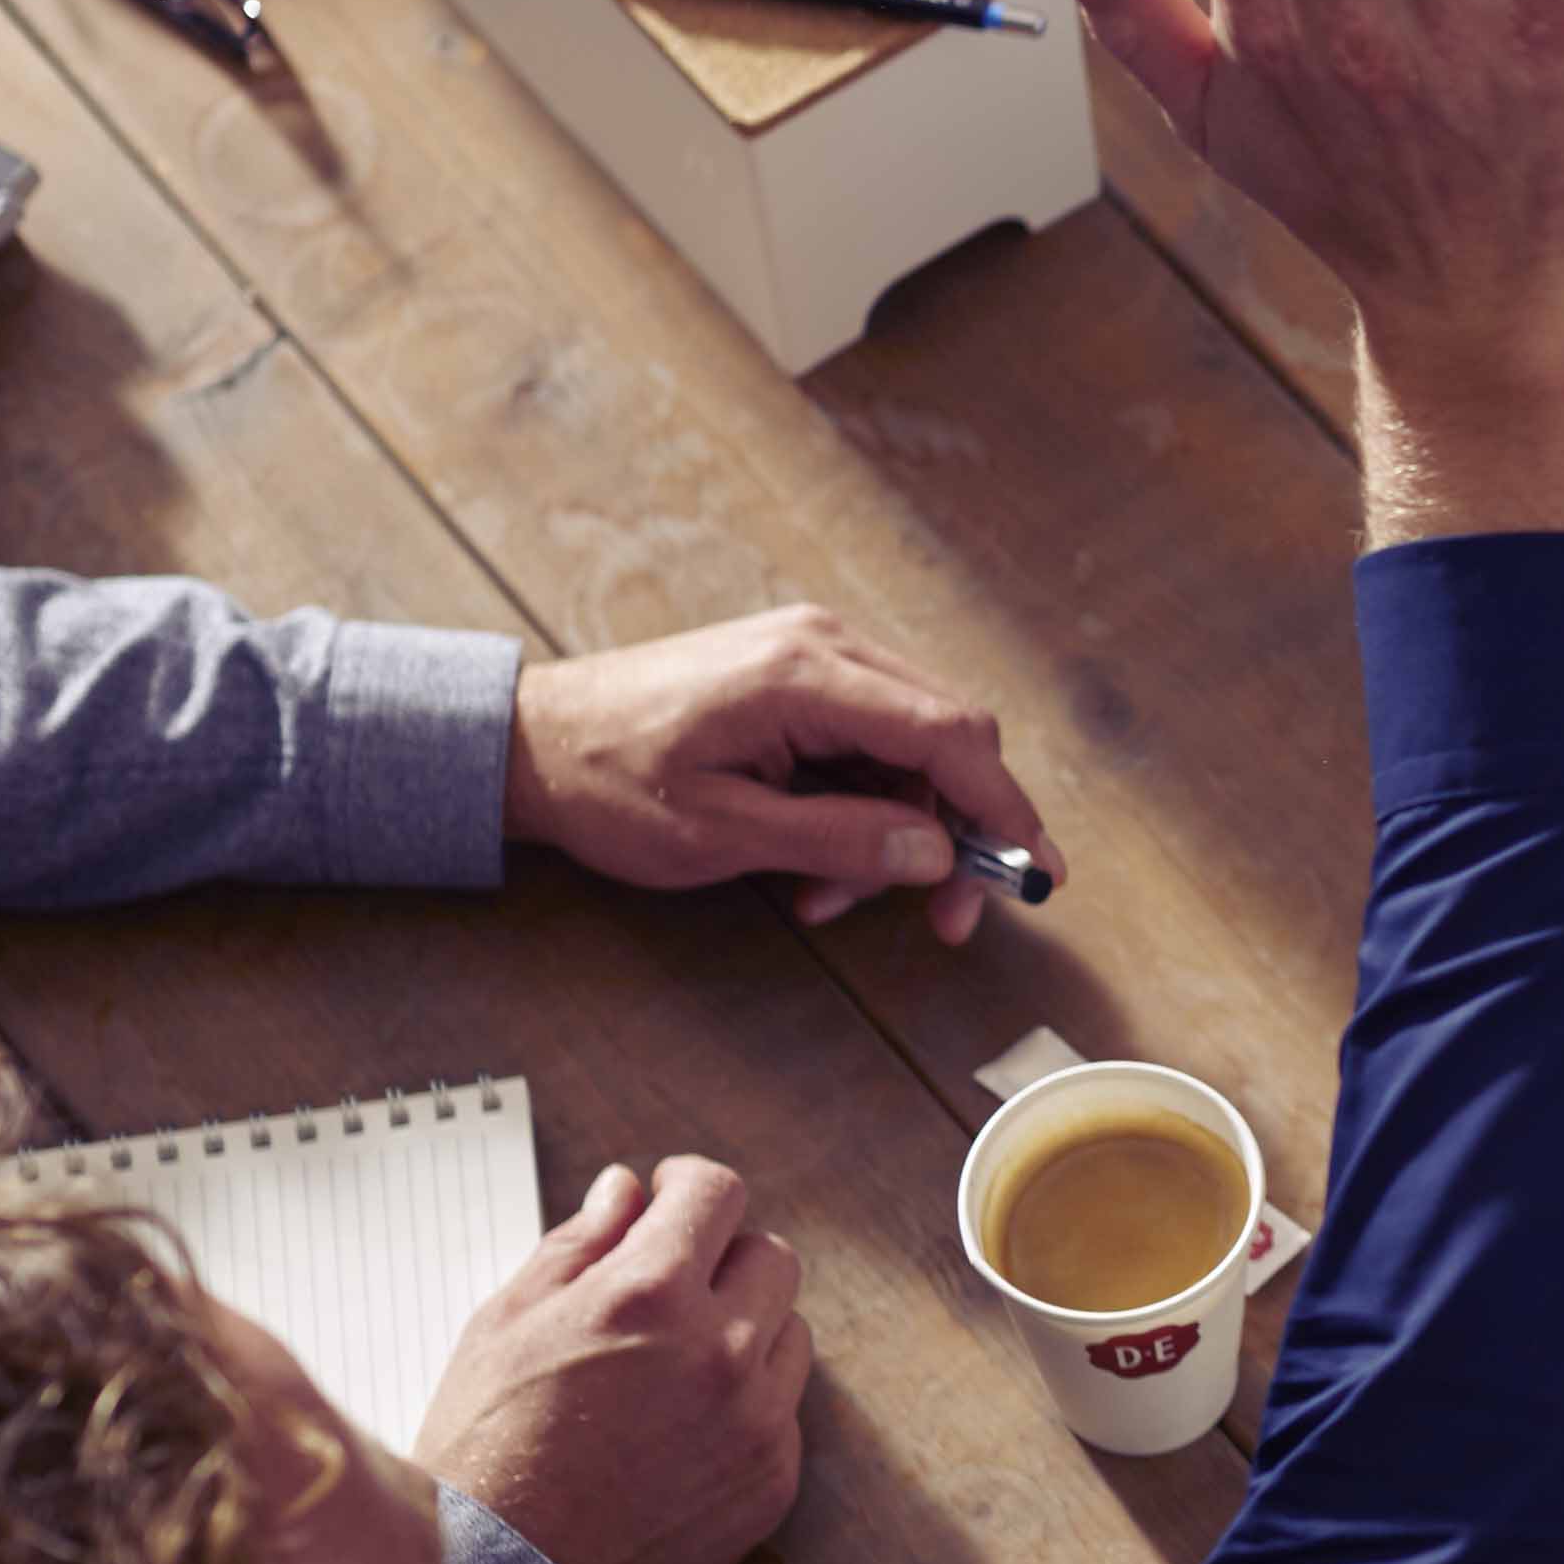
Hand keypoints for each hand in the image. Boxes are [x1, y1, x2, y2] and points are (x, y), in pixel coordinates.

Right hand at [415, 1158, 807, 1563]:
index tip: (669, 1202)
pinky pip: (784, 1411)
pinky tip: (677, 1434)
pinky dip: (745, 1405)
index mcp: (649, 1295)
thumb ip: (579, 1245)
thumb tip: (628, 1189)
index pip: (718, 1194)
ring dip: (742, 1331)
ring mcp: (757, 1421)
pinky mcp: (773, 1482)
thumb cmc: (484, 1449)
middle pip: (770, 1258)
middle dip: (720, 1259)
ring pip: (788, 1333)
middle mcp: (720, 1351)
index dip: (687, 1188)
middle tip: (665, 1291)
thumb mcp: (507, 1323)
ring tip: (665, 1371)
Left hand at [508, 608, 1055, 943]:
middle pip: (950, 737)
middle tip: (944, 917)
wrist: (529, 739)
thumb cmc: (606, 782)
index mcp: (806, 675)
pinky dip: (867, 808)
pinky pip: (873, 743)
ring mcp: (815, 655)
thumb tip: (936, 856)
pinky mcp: (802, 676)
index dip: (1005, 809)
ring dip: (901, 830)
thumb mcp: (720, 834)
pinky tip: (819, 863)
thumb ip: (838, 841)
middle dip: (959, 833)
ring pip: (916, 747)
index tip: (1034, 873)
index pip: (952, 735)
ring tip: (835, 897)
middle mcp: (826, 646)